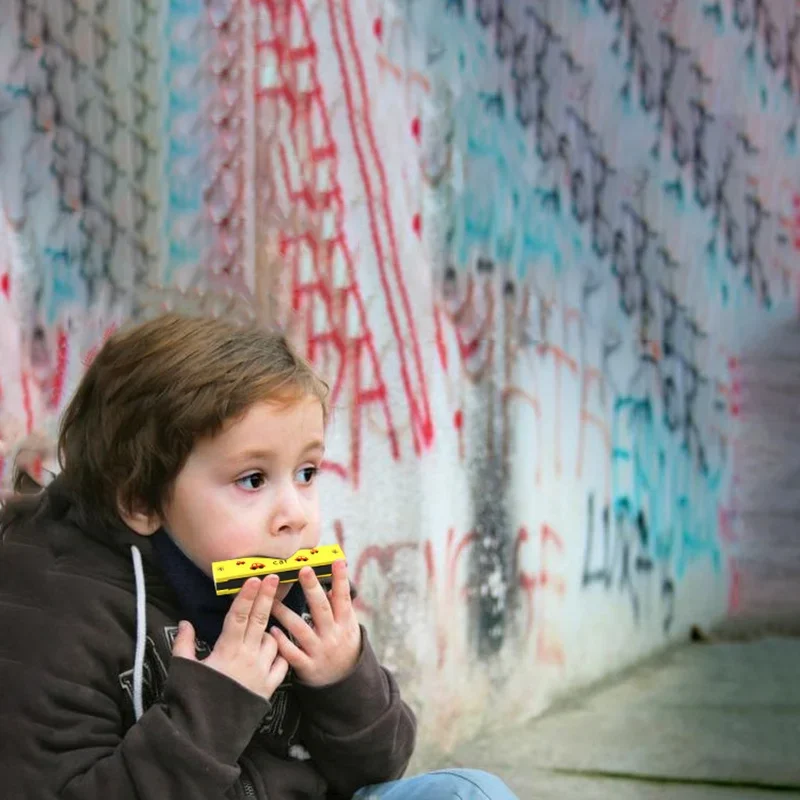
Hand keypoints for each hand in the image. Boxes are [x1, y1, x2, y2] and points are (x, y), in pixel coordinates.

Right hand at [172, 575, 288, 701]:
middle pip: (259, 620)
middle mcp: (247, 657)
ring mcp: (261, 672)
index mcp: (226, 650)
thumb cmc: (192, 700)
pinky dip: (279, 654)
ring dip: (270, 631)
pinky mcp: (269, 688)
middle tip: (274, 577)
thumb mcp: (183, 670)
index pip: (239, 616)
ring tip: (263, 630)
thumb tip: (186, 621)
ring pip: (273, 640)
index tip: (255, 578)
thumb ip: (184, 644)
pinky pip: (282, 664)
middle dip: (266, 597)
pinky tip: (274, 651)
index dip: (247, 596)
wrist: (206, 735)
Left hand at [269, 560, 360, 686]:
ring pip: (301, 630)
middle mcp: (333, 635)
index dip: (341, 580)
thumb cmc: (343, 645)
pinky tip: (271, 631)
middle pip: (322, 609)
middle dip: (312, 589)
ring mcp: (320, 651)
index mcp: (345, 623)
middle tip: (303, 570)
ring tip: (271, 600)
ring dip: (285, 614)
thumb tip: (331, 585)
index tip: (337, 561)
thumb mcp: (348, 626)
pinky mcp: (308, 667)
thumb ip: (340, 607)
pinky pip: (293, 654)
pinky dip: (282, 642)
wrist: (343, 683)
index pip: (343, 598)